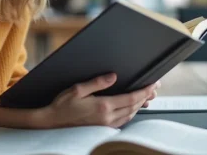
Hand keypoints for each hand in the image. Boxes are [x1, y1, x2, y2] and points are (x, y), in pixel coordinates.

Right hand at [40, 73, 157, 128]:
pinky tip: (131, 108)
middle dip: (146, 96)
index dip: (144, 91)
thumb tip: (113, 76)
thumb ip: (97, 82)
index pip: (131, 98)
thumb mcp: (78, 89)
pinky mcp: (102, 128)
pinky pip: (123, 120)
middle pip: (134, 106)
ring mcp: (106, 124)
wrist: (52, 122)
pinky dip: (131, 113)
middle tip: (154, 88)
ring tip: (146, 97)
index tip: (153, 84)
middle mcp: (107, 117)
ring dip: (140, 105)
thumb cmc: (62, 106)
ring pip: (130, 115)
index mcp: (103, 106)